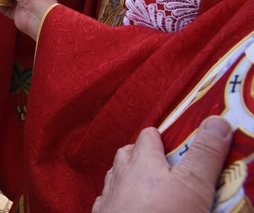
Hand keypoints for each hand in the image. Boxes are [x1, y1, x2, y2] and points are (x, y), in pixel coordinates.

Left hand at [93, 116, 231, 212]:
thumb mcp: (193, 184)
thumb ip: (204, 153)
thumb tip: (217, 121)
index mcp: (142, 160)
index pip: (148, 135)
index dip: (161, 137)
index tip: (174, 142)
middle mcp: (121, 173)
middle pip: (127, 153)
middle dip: (141, 154)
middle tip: (162, 164)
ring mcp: (109, 195)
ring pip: (115, 175)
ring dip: (128, 175)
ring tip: (145, 184)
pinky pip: (107, 199)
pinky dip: (117, 198)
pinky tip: (127, 206)